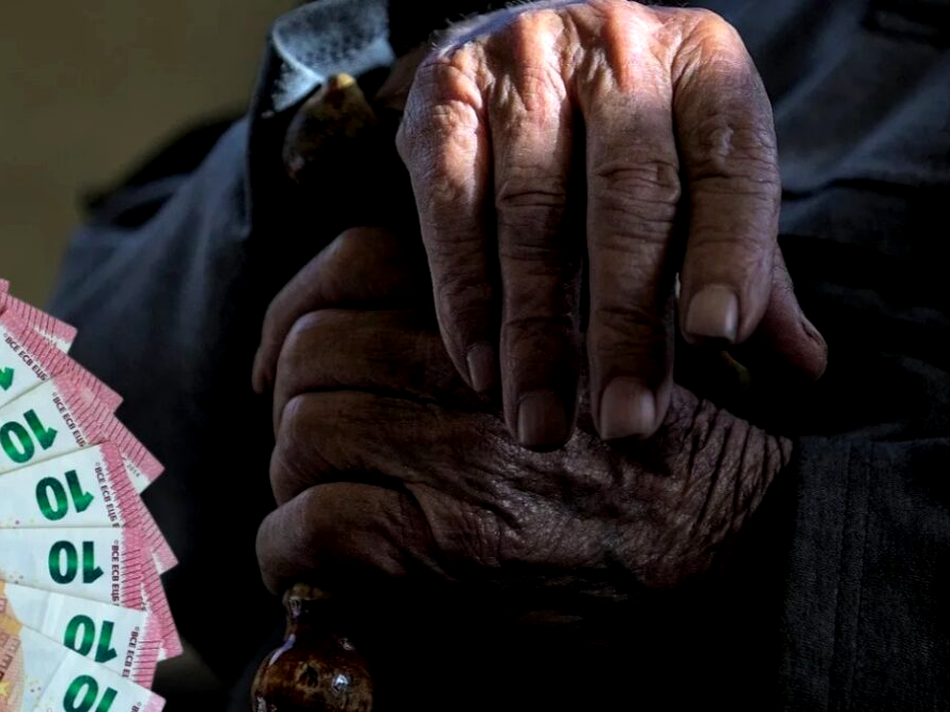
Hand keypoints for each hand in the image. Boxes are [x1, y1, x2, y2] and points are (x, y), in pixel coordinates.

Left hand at [254, 226, 794, 613]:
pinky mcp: (437, 542)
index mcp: (510, 297)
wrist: (739, 547)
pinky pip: (307, 531)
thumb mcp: (602, 331)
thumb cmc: (662, 445)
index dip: (296, 315)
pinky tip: (319, 575)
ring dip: (298, 484)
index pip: (351, 266)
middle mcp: (476, 363)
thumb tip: (380, 315)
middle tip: (322, 455)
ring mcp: (454, 453)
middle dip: (300, 409)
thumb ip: (509, 304)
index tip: (282, 360)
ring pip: (302, 438)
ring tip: (330, 515)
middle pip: (315, 357)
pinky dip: (292, 556)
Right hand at [395, 0, 819, 446]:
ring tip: (542, 422)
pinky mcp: (443, 94)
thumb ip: (746, 261)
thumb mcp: (697, 172)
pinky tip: (483, 368)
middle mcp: (616, 47)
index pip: (728, 162)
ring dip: (535, 332)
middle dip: (624, 322)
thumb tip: (804, 366)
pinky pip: (451, 208)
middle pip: (627, 197)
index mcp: (704, 61)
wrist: (511, 38)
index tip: (719, 338)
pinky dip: (465, 297)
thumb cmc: (624, 130)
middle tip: (624, 421)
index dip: (727, 250)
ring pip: (531, 213)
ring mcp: (521, 62)